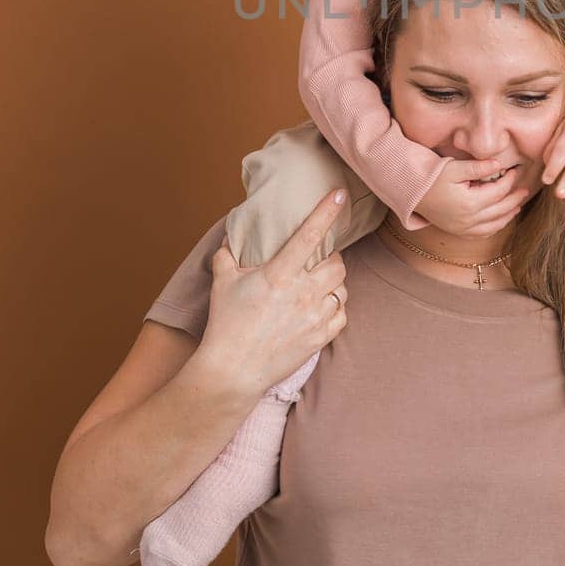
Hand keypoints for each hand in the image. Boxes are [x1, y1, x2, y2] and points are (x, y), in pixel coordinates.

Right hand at [198, 189, 349, 399]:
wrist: (232, 371)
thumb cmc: (225, 325)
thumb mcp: (222, 284)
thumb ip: (227, 255)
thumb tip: (230, 237)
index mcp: (279, 274)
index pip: (309, 235)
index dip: (327, 211)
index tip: (339, 194)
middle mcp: (302, 293)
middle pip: (337, 264)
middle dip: (331, 259)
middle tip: (318, 261)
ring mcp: (314, 317)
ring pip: (342, 289)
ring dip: (333, 284)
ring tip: (318, 286)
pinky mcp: (320, 338)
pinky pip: (342, 315)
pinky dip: (335, 309)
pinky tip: (320, 308)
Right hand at [415, 159, 530, 235]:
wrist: (411, 193)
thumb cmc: (431, 178)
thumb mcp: (454, 168)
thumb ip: (478, 167)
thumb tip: (499, 164)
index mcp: (469, 203)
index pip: (498, 191)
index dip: (509, 180)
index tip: (515, 171)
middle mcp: (468, 220)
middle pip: (500, 210)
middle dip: (515, 199)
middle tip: (525, 189)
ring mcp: (463, 229)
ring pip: (494, 225)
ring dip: (508, 215)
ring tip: (517, 205)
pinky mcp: (458, 232)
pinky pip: (482, 234)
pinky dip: (494, 227)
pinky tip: (500, 219)